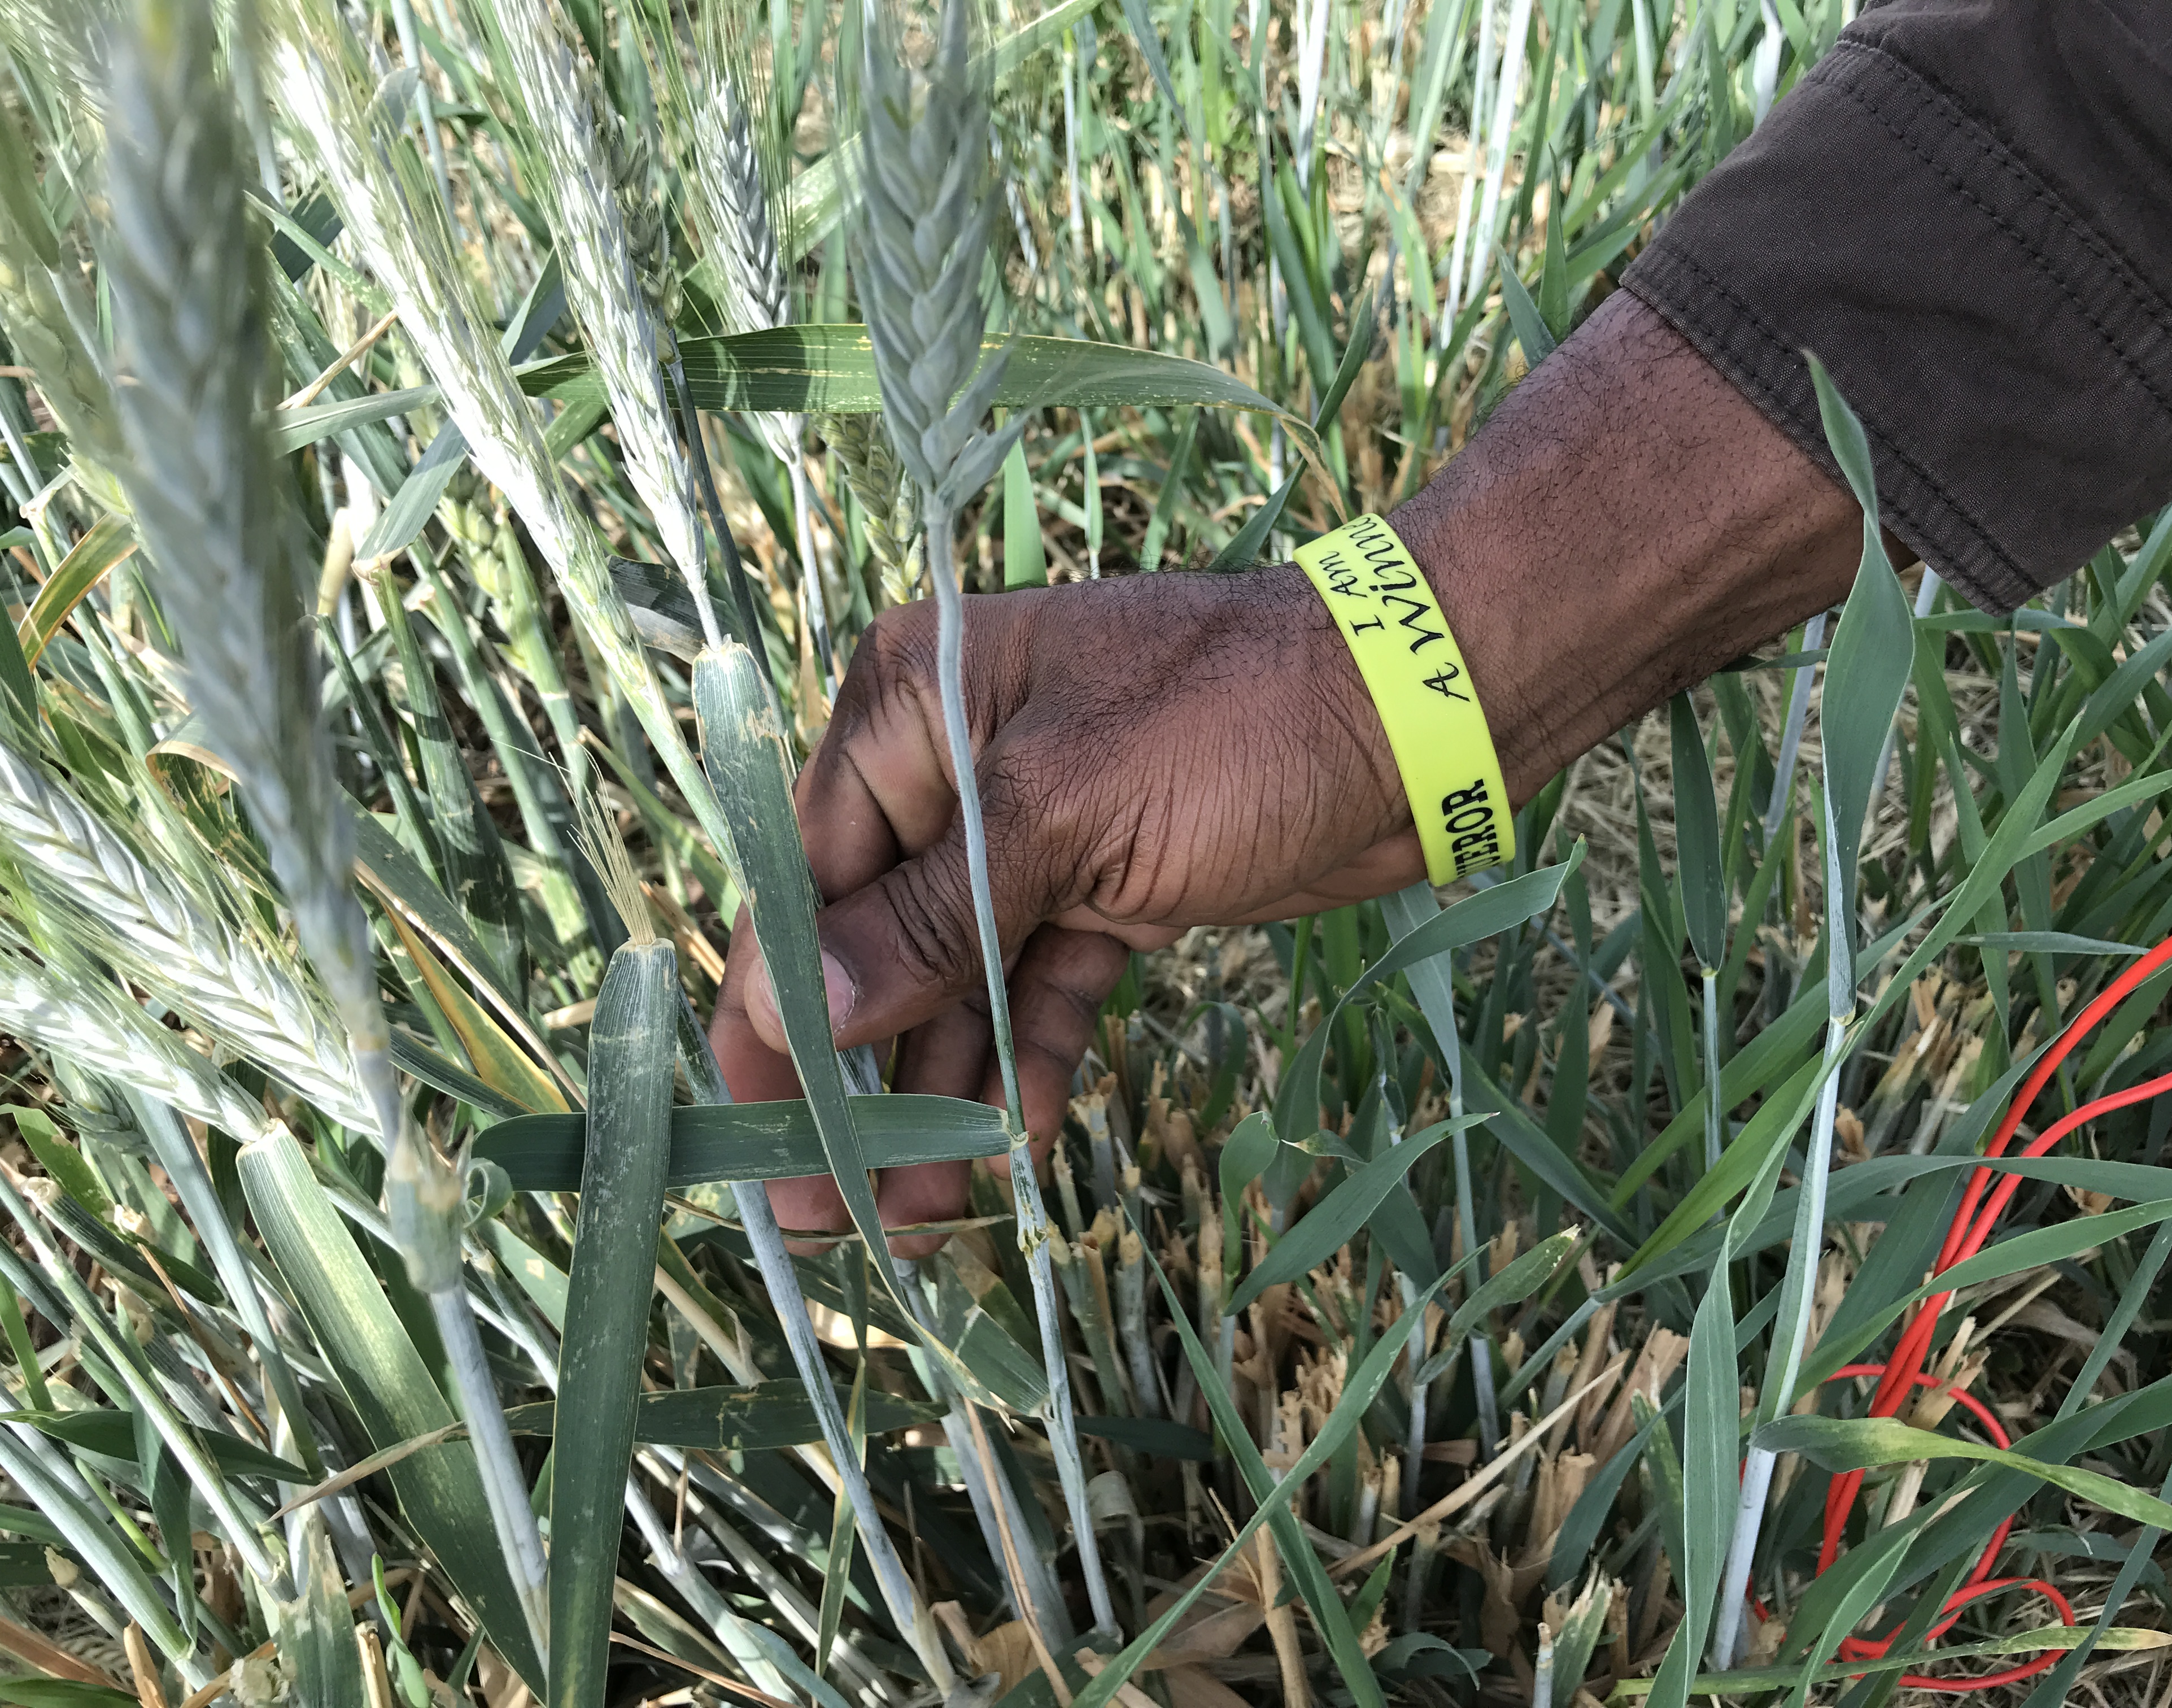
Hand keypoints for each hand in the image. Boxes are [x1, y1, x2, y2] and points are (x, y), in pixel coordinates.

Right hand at [709, 562, 1423, 1252]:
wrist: (1414, 713)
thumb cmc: (1231, 724)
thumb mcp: (1063, 813)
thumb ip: (932, 918)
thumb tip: (805, 1012)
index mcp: (910, 707)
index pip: (804, 874)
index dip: (773, 1010)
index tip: (757, 1131)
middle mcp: (953, 767)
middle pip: (870, 942)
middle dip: (854, 1076)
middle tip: (828, 1213)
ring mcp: (1032, 833)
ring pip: (956, 982)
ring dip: (941, 1094)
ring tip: (924, 1220)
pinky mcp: (1106, 886)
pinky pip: (1039, 987)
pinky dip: (1029, 1060)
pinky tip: (1018, 1144)